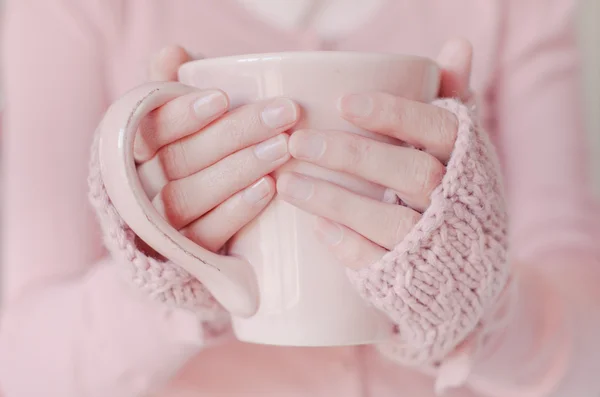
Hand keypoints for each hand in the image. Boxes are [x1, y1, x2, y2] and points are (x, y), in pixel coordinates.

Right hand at [136, 46, 299, 251]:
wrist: (175, 233)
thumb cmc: (183, 160)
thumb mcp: (174, 123)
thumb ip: (171, 88)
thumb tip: (173, 53)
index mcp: (131, 149)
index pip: (149, 129)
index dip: (183, 113)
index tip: (221, 98)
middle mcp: (136, 187)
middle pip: (179, 160)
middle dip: (234, 134)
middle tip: (283, 114)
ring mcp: (158, 225)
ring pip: (189, 196)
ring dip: (239, 170)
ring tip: (282, 148)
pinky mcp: (182, 255)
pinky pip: (204, 235)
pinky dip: (235, 211)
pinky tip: (267, 189)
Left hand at [278, 39, 472, 267]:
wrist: (470, 272)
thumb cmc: (456, 194)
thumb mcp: (462, 149)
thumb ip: (453, 99)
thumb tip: (456, 45)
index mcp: (468, 161)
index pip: (438, 130)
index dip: (394, 115)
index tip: (345, 103)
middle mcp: (456, 202)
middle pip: (409, 174)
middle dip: (351, 156)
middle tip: (297, 142)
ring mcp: (435, 244)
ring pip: (388, 220)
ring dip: (334, 201)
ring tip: (287, 184)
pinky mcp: (412, 279)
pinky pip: (377, 262)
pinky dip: (345, 244)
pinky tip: (314, 227)